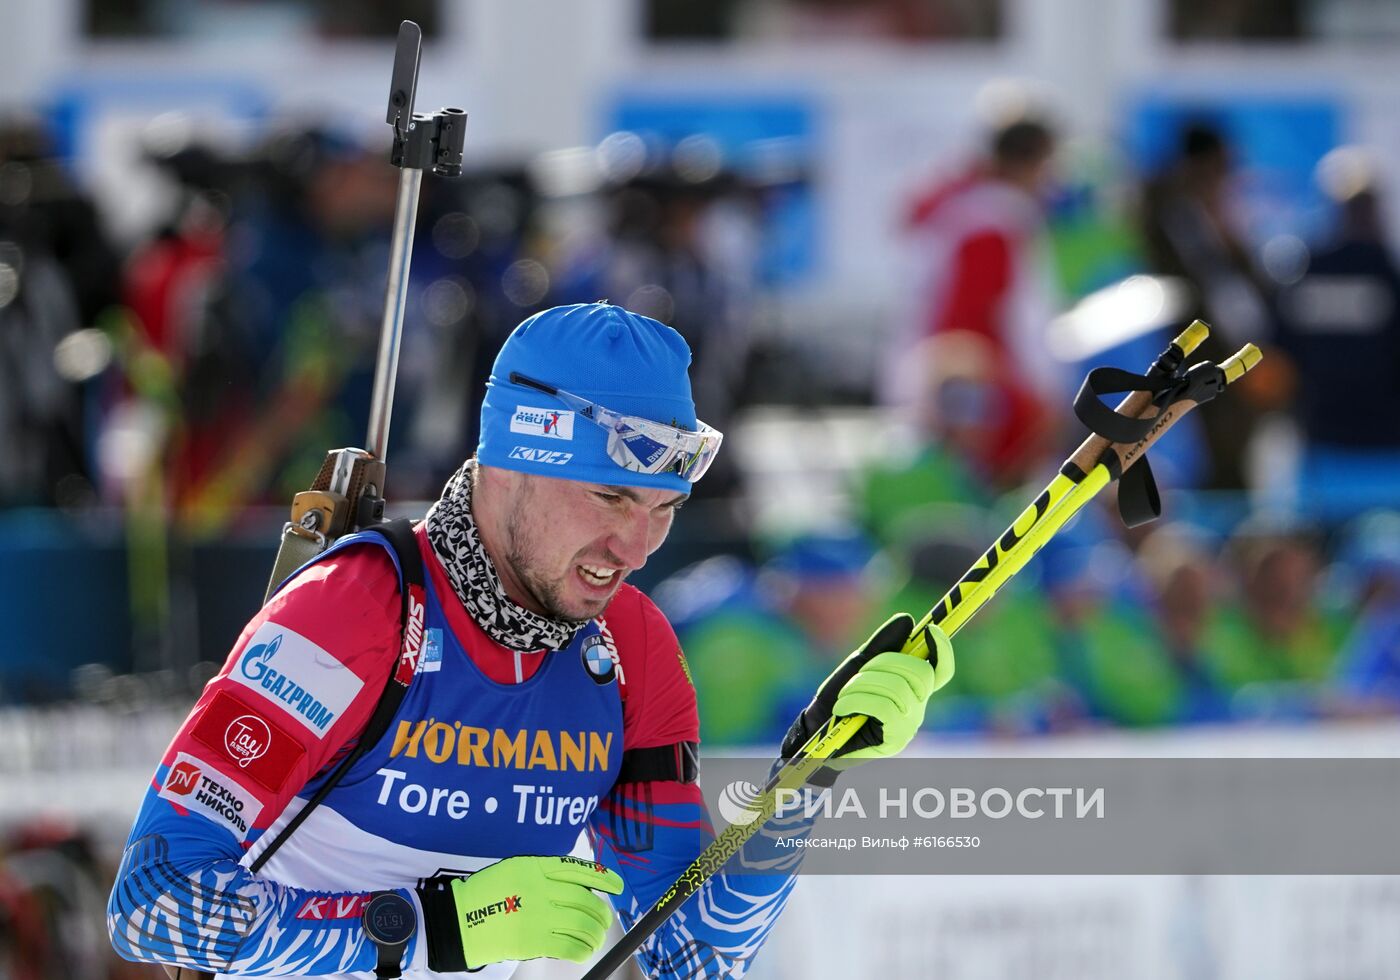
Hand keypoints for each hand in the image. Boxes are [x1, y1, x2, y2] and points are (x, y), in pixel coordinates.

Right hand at [418, 855, 622, 970]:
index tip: (617, 886)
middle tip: (604, 920)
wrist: (458, 921)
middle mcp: (539, 889)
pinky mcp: (532, 941)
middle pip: (585, 900)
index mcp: (535, 867)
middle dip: (601, 913)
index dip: (603, 878)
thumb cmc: (487, 894)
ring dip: (595, 933)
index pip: (578, 869)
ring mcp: (537, 915)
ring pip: (582, 924)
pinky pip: (569, 946)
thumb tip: (580, 883)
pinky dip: (582, 950)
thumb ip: (545, 872)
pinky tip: (584, 951)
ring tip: (596, 937)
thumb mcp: (515, 869)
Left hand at [780, 614, 953, 764]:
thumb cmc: (839, 700)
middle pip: (920, 672)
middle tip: (860, 672)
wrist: (816, 733)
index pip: (941, 670)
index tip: (931, 629)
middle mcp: (917, 706)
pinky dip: (856, 701)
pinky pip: (883, 706)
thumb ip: (881, 645)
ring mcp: (910, 723)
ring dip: (862, 684)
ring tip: (845, 695)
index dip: (943, 649)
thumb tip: (908, 620)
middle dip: (884, 662)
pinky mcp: (896, 739)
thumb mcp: (857, 667)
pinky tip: (843, 708)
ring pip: (897, 687)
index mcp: (912, 688)